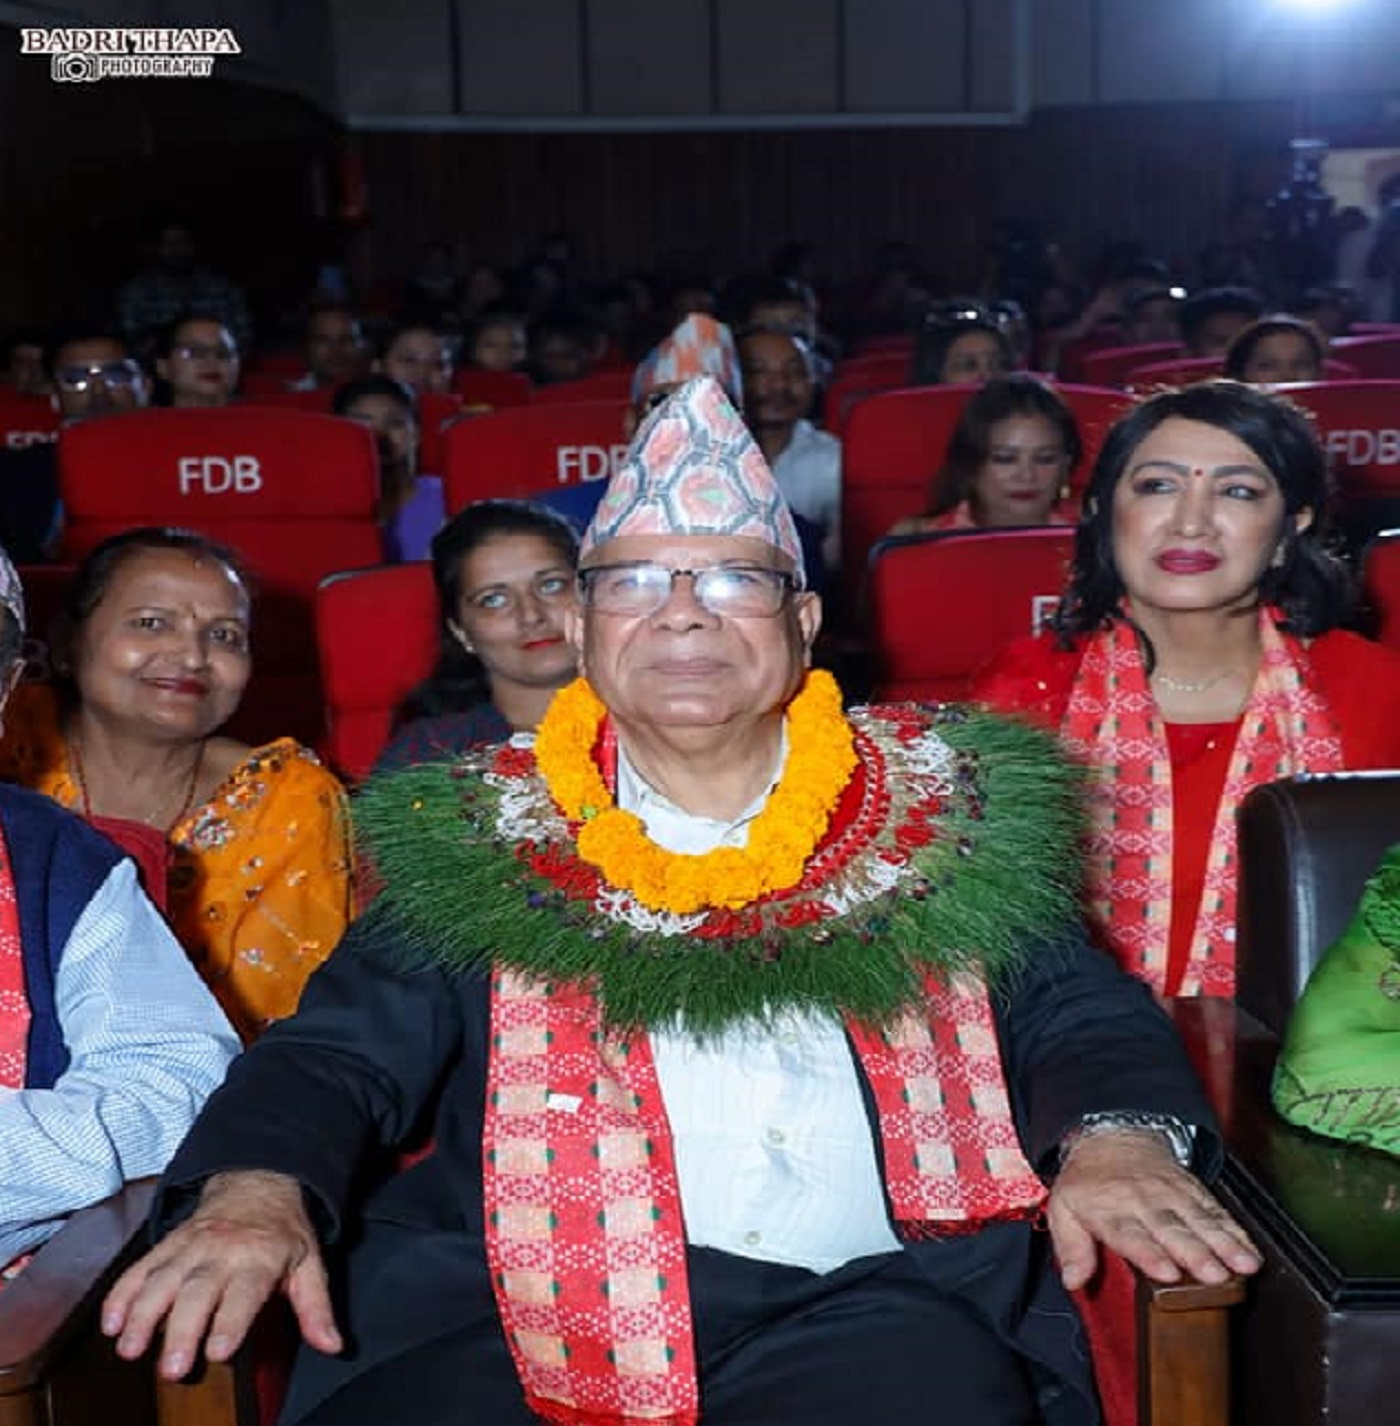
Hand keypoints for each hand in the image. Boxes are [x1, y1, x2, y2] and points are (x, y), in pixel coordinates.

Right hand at [102, 1170, 342, 1379]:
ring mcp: (191, 1246)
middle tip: (173, 1367)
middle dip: (183, 1329)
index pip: (245, 1293)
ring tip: (130, 1348)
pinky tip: (111, 1322)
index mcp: (260, 1257)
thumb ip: (317, 1308)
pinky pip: (141, 1267)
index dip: (231, 1322)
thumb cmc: (282, 1231)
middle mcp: (223, 1251)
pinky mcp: (167, 1244)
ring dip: (143, 1315)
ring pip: (162, 1279)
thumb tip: (333, 1345)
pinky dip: (122, 1293)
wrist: (257, 1182)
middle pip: (198, 1292)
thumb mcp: (309, 1263)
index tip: (218, 1351)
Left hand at [1047, 1130, 1261, 1291]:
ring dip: (1224, 1244)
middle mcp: (1143, 1202)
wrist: (1112, 1138)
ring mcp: (1171, 1195)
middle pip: (1171, 1230)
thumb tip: (1073, 1280)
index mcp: (1110, 1209)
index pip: (1129, 1234)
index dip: (1148, 1254)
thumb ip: (1071, 1246)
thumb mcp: (1063, 1208)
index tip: (1166, 1273)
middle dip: (1195, 1253)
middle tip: (1214, 1275)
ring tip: (1244, 1265)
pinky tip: (1250, 1251)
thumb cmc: (1088, 1182)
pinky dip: (1236, 1232)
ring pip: (1200, 1221)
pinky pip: (1217, 1212)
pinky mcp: (1193, 1191)